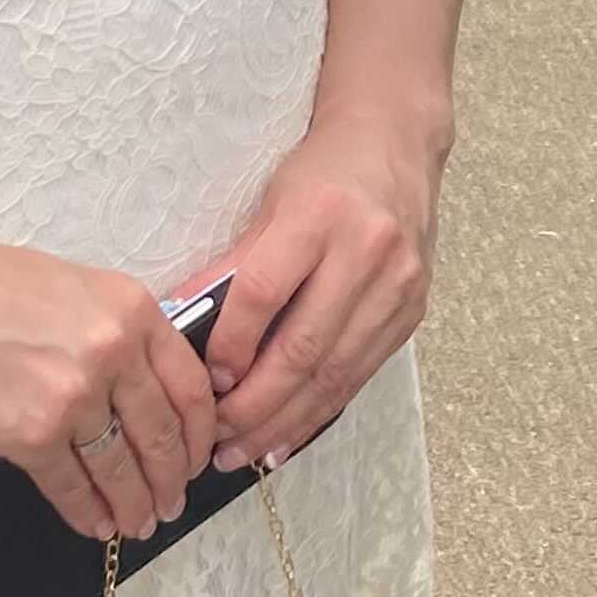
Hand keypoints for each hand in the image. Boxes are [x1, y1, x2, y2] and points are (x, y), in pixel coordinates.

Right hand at [0, 222, 221, 542]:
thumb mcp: (77, 288)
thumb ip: (120, 333)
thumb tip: (145, 393)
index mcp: (133, 310)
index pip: (191, 386)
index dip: (201, 434)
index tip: (200, 456)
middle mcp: (113, 353)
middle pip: (163, 435)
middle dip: (173, 479)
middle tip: (174, 503)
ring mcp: (73, 397)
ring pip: (121, 468)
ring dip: (135, 504)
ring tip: (141, 523)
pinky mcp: (28, 434)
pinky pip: (70, 486)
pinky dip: (86, 512)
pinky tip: (96, 524)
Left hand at [204, 114, 444, 473]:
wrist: (396, 145)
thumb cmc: (322, 174)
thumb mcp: (270, 205)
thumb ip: (233, 269)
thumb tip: (182, 332)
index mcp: (319, 215)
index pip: (264, 294)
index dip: (230, 345)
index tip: (204, 383)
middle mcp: (367, 251)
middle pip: (303, 348)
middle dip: (254, 406)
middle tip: (215, 442)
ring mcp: (398, 284)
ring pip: (335, 373)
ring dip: (285, 422)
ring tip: (244, 452)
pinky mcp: (413, 309)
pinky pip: (361, 374)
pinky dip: (320, 410)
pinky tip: (287, 435)